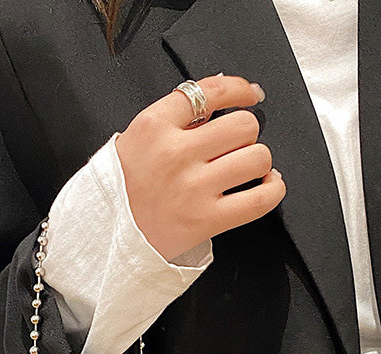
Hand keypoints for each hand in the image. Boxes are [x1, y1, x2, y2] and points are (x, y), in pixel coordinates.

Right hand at [114, 74, 285, 261]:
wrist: (106, 236)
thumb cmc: (123, 189)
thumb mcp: (136, 139)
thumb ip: (174, 119)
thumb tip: (222, 100)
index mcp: (155, 126)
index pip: (210, 92)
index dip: (240, 90)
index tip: (250, 95)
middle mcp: (176, 154)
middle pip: (242, 125)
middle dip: (246, 133)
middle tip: (236, 145)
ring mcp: (193, 188)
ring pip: (257, 157)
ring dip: (259, 161)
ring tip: (248, 167)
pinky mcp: (206, 220)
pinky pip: (260, 199)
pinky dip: (273, 189)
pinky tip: (267, 185)